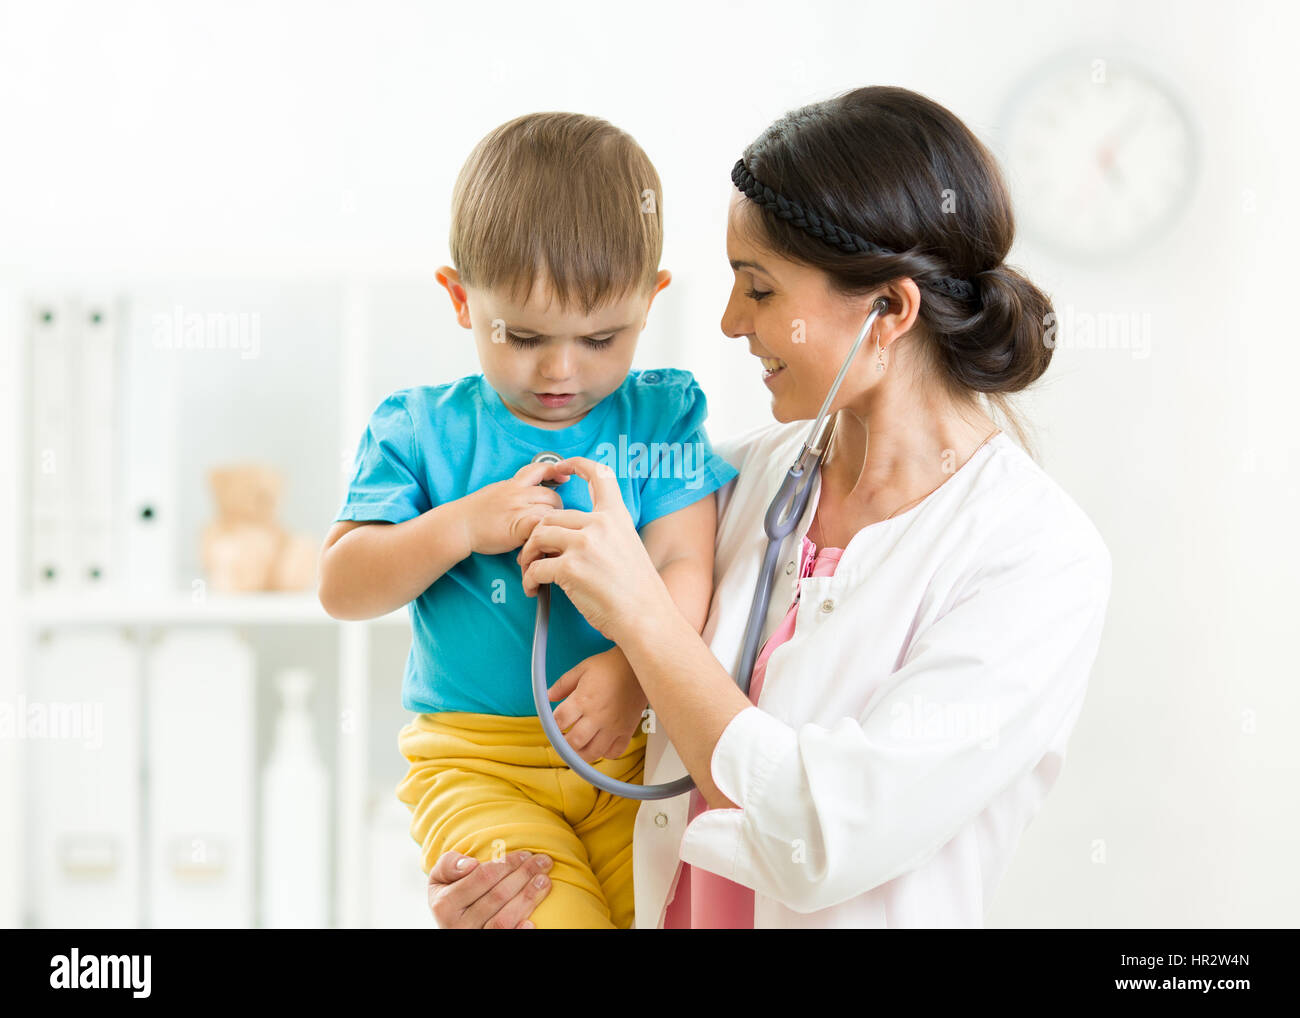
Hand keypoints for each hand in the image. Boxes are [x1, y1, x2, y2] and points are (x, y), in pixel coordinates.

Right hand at [426, 849, 553, 928]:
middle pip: (497, 896)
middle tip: (544, 862)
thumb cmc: (450, 895)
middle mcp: (458, 926)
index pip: (482, 877)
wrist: (448, 925)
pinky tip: (532, 922)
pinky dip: (519, 932)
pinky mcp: (487, 945)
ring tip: (545, 882)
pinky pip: (505, 939)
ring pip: (503, 920)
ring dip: (528, 898)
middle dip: (524, 875)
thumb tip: (471, 865)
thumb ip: (449, 865)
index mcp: (444, 904)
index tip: (525, 853)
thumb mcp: (440, 878)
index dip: (507, 863)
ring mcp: (473, 938)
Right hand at [461, 461, 569, 555]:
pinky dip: (544, 534)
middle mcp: (517, 493)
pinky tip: (539, 541)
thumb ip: (513, 491)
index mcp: (512, 484)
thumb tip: (529, 492)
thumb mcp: (495, 492)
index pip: (539, 469)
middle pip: (552, 495)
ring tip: (545, 533)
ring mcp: (518, 509)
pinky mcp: (518, 526)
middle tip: (551, 520)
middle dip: (556, 507)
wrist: (458, 525)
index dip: (554, 471)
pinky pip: (542, 526)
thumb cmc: (474, 513)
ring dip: (552, 523)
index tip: (563, 478)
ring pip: (550, 511)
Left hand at [517, 456, 671, 644]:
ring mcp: (584, 544)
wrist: (646, 618)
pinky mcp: (570, 568)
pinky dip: (529, 579)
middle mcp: (600, 524)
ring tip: (529, 571)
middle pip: (551, 516)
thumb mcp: (628, 548)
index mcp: (617, 517)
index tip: (562, 467)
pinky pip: (535, 567)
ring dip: (527, 555)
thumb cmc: (638, 592)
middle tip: (532, 554)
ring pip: (537, 536)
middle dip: (536, 535)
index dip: (578, 464)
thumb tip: (570, 537)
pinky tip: (533, 589)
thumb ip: (603, 534)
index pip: (599, 475)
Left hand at [547, 647, 648, 762]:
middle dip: (563, 744)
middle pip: (573, 742)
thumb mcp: (583, 668)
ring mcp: (613, 726)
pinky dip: (604, 753)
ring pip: (592, 752)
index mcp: (583, 699)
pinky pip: (614, 752)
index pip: (560, 721)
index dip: (552, 724)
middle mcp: (597, 716)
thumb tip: (548, 696)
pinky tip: (599, 745)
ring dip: (580, 754)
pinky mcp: (626, 730)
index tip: (554, 723)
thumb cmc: (611, 665)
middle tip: (562, 739)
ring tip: (577, 747)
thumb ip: (563, 684)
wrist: (639, 666)